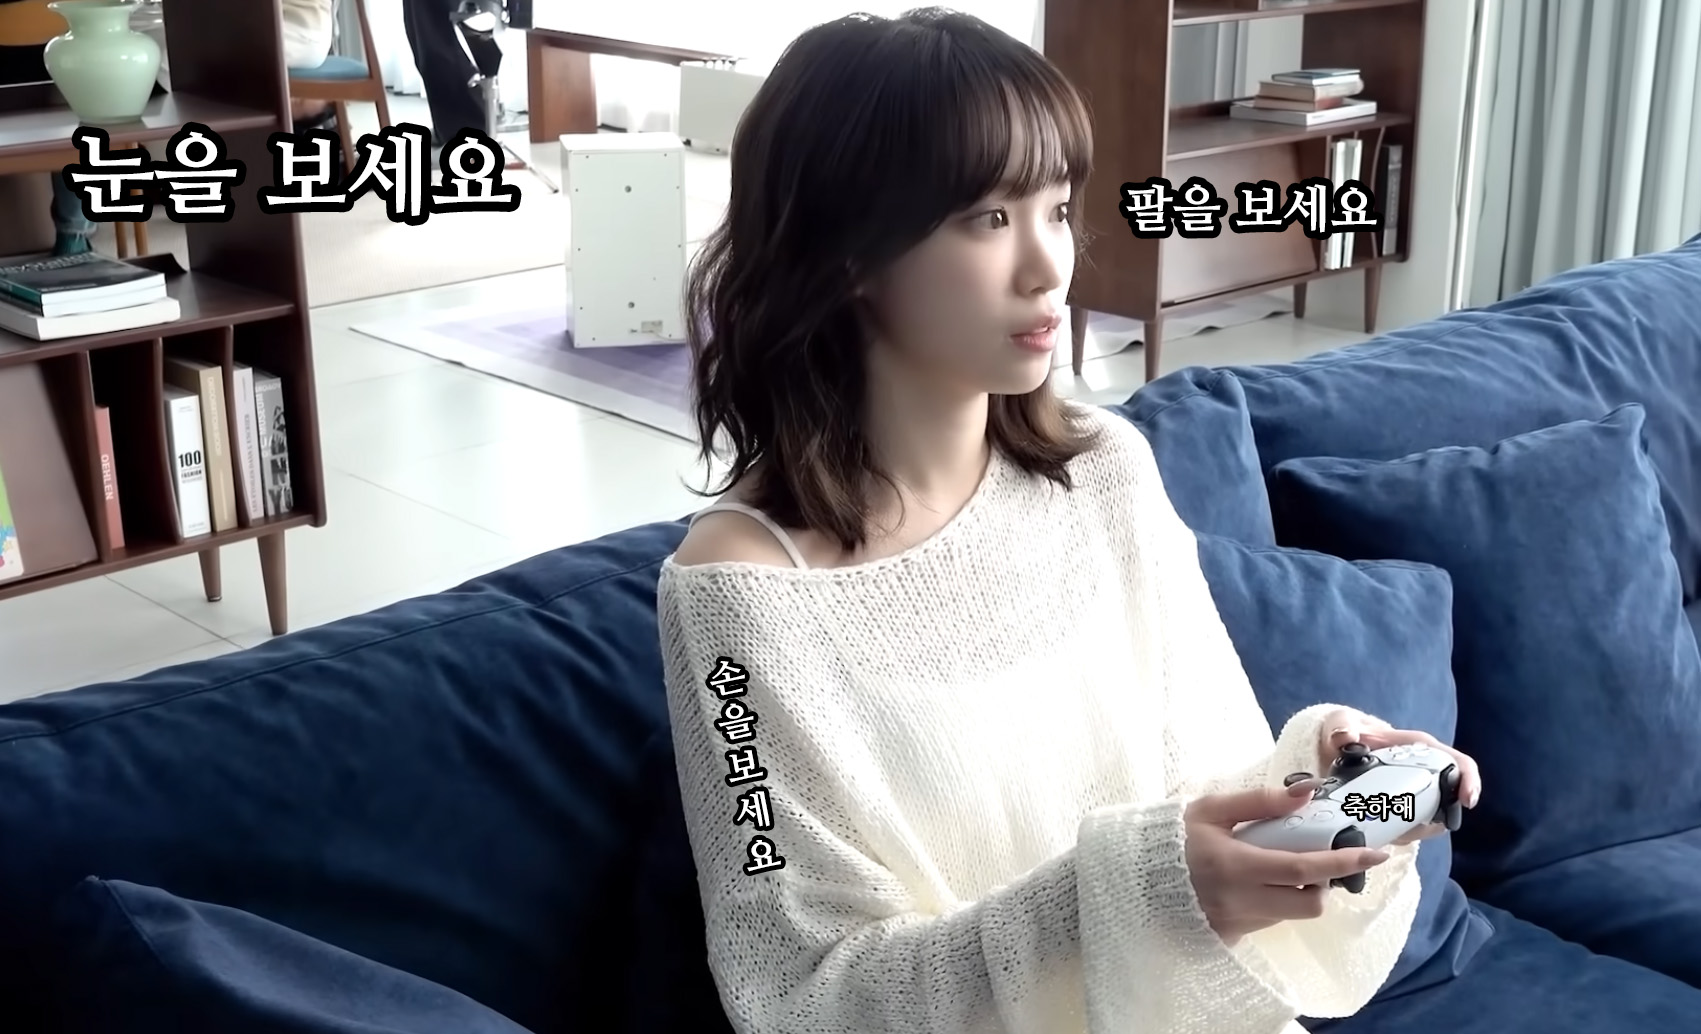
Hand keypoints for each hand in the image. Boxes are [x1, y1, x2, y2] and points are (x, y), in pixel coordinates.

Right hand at [1184, 781, 1392, 946]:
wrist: (1135, 878)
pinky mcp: (1231, 936)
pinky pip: (1269, 921)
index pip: (1304, 870)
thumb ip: (1260, 801)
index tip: (1375, 853)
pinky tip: (1254, 883)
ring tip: (1279, 867)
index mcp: (1236, 865)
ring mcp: (1236, 923)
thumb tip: (1308, 791)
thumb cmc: (1173, 837)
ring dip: (1299, 893)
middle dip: (1325, 883)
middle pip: (1310, 904)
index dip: (1344, 862)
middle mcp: (1241, 901)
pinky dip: (1274, 902)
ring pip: (1291, 914)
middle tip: (1317, 859)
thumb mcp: (1211, 809)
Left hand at [1316, 707, 1482, 846]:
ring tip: (1395, 831)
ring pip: (1434, 818)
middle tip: (1419, 827)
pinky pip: (1414, 827)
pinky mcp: (1403, 809)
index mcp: (1420, 747)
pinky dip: (1404, 834)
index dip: (1469, 781)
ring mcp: (1415, 791)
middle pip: (1451, 798)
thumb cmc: (1347, 732)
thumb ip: (1342, 725)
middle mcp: (1424, 770)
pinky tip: (1385, 834)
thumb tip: (1345, 737)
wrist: (1334, 750)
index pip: (1459, 763)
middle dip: (1441, 817)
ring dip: (1420, 829)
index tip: (1466, 801)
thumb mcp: (1342, 724)